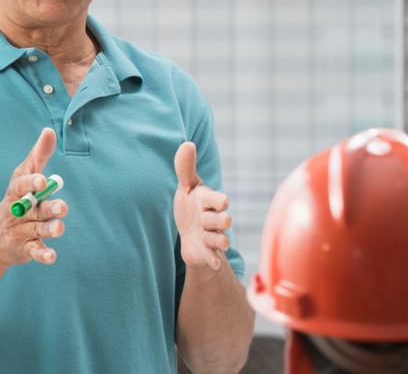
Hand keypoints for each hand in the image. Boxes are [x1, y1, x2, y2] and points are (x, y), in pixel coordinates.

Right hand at [0, 128, 66, 266]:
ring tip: (60, 227)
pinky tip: (52, 256)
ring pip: (37, 230)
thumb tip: (49, 130)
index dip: (31, 183)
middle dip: (48, 208)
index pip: (21, 186)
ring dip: (49, 230)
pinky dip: (43, 255)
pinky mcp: (26, 248)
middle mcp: (19, 211)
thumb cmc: (17, 199)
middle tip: (62, 207)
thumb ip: (38, 155)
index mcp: (17, 193)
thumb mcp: (23, 176)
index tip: (42, 180)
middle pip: (34, 209)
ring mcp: (21, 231)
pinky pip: (35, 252)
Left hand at [173, 142, 231, 270]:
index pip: (218, 199)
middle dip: (219, 220)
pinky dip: (214, 261)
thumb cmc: (190, 207)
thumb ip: (185, 168)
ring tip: (220, 242)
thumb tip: (187, 143)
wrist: (189, 236)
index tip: (222, 202)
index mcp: (208, 201)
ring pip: (220, 239)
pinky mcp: (208, 253)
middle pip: (222, 220)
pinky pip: (214, 259)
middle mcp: (213, 219)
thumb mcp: (186, 188)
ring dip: (219, 240)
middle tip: (213, 220)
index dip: (219, 200)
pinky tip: (214, 264)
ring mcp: (212, 237)